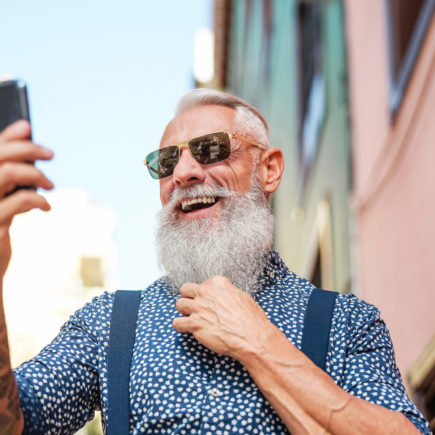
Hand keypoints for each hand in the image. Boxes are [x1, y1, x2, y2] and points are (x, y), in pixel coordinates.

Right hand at [0, 120, 53, 277]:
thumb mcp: (0, 199)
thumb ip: (9, 173)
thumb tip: (26, 138)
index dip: (7, 135)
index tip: (28, 127)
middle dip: (27, 149)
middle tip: (50, 154)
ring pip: (7, 172)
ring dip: (35, 174)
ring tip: (50, 184)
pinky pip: (19, 200)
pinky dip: (38, 199)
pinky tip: (46, 207)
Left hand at [173, 276, 274, 360]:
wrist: (251, 337)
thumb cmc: (251, 320)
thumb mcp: (241, 297)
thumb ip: (227, 293)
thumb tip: (222, 298)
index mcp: (218, 283)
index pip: (202, 284)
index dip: (204, 294)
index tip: (208, 302)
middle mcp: (206, 292)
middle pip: (185, 289)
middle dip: (189, 298)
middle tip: (194, 307)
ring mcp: (198, 307)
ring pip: (179, 304)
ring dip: (184, 312)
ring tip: (191, 318)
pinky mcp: (194, 323)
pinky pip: (177, 323)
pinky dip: (181, 327)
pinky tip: (187, 329)